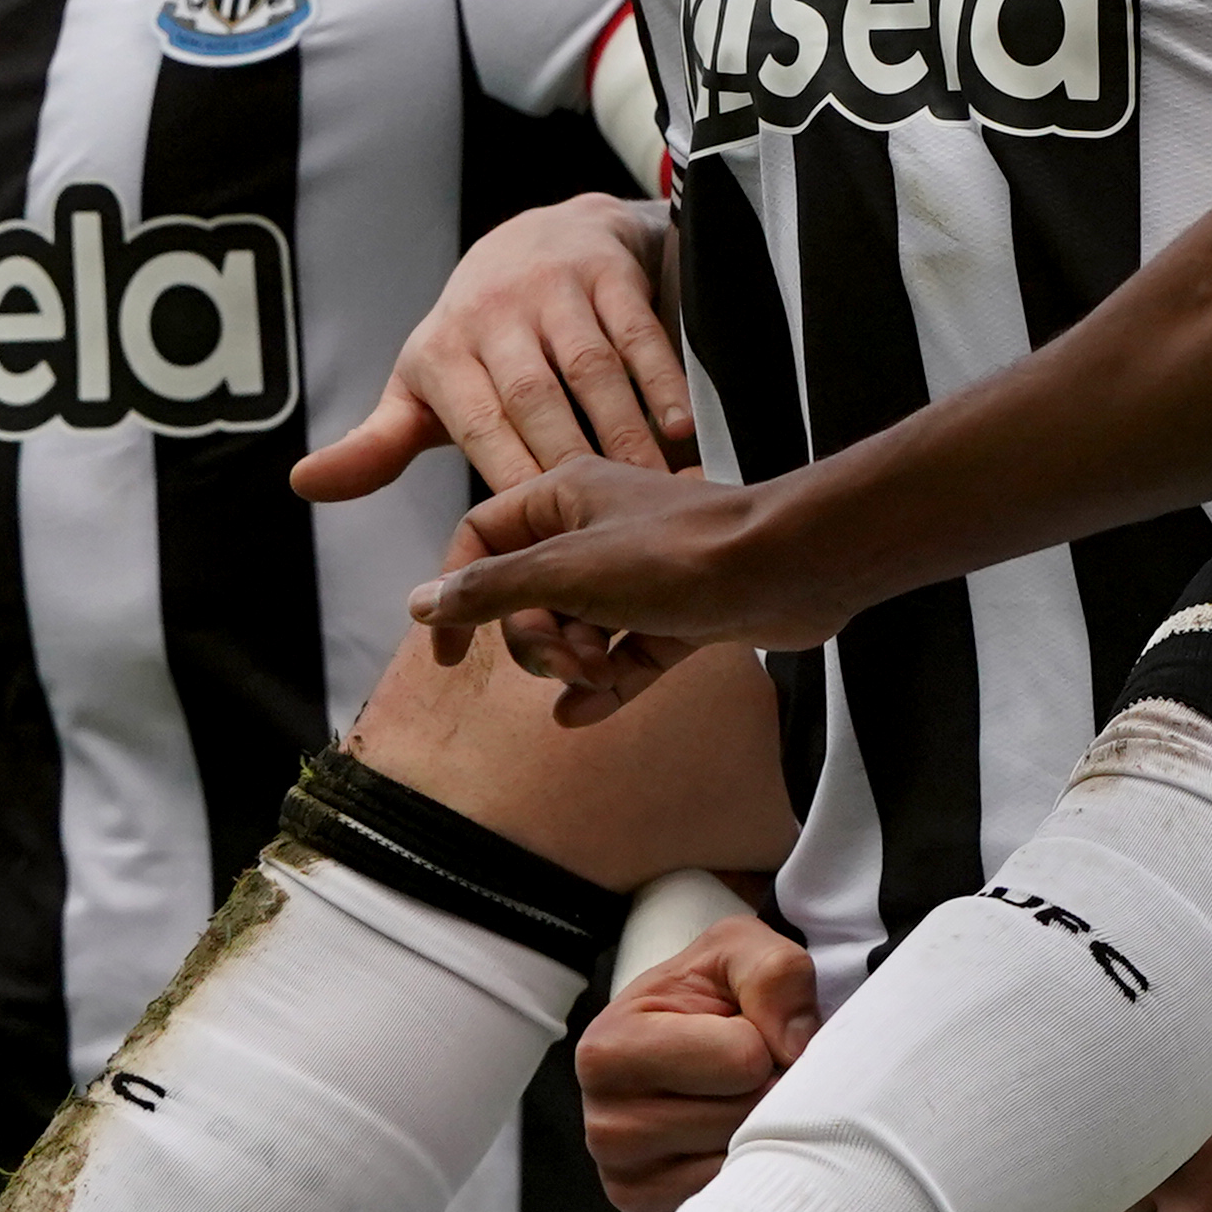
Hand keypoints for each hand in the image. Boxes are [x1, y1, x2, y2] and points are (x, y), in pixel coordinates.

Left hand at [298, 197, 691, 502]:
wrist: (541, 232)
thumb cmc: (478, 339)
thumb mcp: (421, 385)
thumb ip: (376, 445)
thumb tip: (302, 486)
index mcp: (441, 350)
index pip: (475, 426)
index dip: (506, 481)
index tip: (538, 544)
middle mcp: (492, 311)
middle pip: (535, 400)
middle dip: (570, 466)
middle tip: (607, 535)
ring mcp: (552, 284)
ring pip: (590, 368)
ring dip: (623, 433)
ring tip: (654, 494)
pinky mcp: (606, 266)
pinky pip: (637, 329)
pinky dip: (660, 378)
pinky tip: (681, 429)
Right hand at [411, 459, 837, 715]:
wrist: (790, 566)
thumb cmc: (680, 554)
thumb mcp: (566, 571)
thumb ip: (491, 589)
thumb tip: (421, 601)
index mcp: (563, 496)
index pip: (481, 541)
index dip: (458, 596)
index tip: (449, 657)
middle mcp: (597, 528)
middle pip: (528, 596)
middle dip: (537, 642)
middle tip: (571, 660)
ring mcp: (641, 574)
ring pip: (578, 629)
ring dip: (576, 665)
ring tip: (601, 677)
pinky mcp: (681, 613)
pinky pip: (627, 655)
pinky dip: (607, 684)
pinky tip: (584, 715)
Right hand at [577, 912, 822, 1211]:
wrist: (693, 1040)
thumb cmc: (712, 994)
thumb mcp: (739, 951)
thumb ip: (772, 971)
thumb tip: (795, 1045)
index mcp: (609, 1049)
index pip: (742, 1059)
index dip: (766, 1041)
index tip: (744, 1030)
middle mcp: (604, 1125)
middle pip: (745, 1118)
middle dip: (769, 1089)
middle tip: (749, 1071)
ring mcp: (626, 1183)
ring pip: (743, 1166)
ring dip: (762, 1132)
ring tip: (737, 1100)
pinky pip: (733, 1208)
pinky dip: (748, 1176)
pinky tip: (730, 1144)